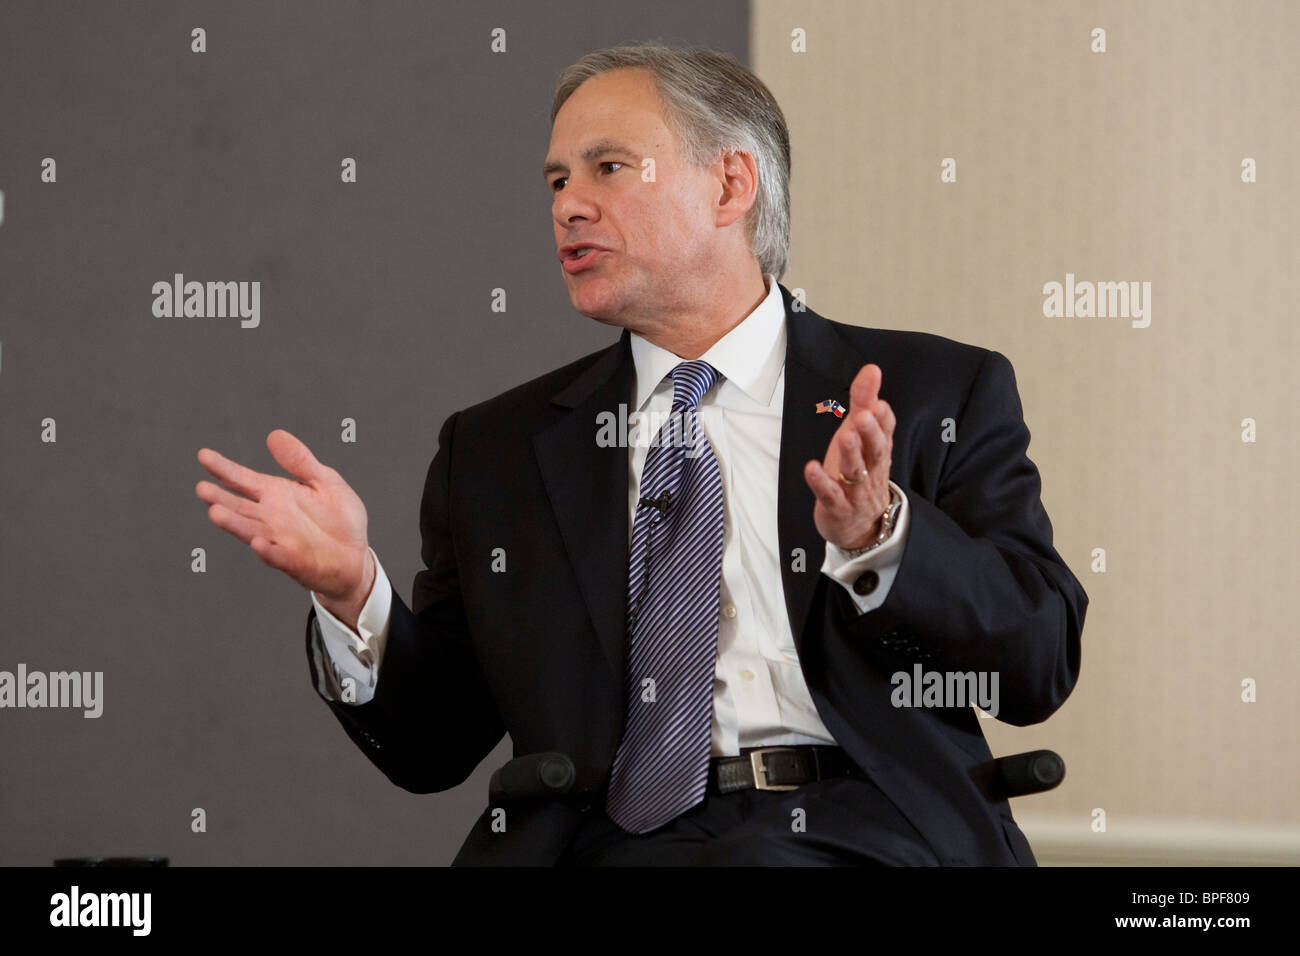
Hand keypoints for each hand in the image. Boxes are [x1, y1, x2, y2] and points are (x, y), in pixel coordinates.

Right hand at [194, 430, 372, 617]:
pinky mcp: (294, 562)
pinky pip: (278, 556)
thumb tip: (274, 434)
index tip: (203, 455)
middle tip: (202, 489)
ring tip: (216, 513)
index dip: (223, 468)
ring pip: (250, 531)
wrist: (356, 555)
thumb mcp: (325, 481)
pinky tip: (257, 543)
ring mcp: (279, 541)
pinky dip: (267, 551)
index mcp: (276, 494)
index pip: (243, 479)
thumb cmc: (338, 518)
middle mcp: (270, 518)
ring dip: (234, 524)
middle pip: (239, 507)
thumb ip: (300, 461)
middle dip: (220, 498)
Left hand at [802, 363, 895, 550]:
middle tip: (865, 415)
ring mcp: (855, 490)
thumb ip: (864, 401)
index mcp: (877, 450)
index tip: (879, 403)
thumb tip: (872, 369)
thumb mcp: (861, 435)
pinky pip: (830, 495)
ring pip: (855, 472)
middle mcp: (871, 469)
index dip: (883, 419)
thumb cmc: (860, 472)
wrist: (863, 525)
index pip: (886, 432)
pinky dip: (821, 482)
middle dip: (871, 433)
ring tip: (846, 435)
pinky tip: (811, 468)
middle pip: (875, 451)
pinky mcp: (837, 507)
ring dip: (850, 454)